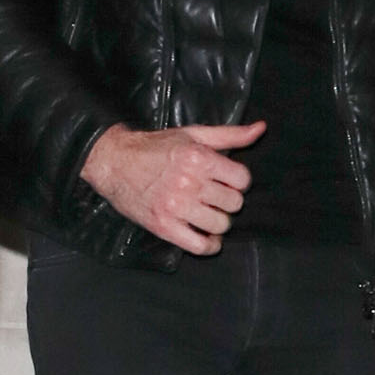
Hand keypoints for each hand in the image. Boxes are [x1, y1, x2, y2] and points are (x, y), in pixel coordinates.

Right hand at [79, 120, 266, 253]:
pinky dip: (209, 245)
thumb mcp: (192, 135)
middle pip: (234, 203)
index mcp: (198, 157)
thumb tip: (261, 129)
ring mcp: (176, 207)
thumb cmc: (155, 148)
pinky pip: (200, 246)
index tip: (225, 181)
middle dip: (228, 201)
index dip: (237, 181)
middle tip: (214, 197)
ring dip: (218, 222)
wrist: (114, 163)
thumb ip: (229, 135)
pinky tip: (205, 236)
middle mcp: (189, 182)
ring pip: (220, 225)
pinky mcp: (164, 226)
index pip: (242, 179)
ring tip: (207, 214)